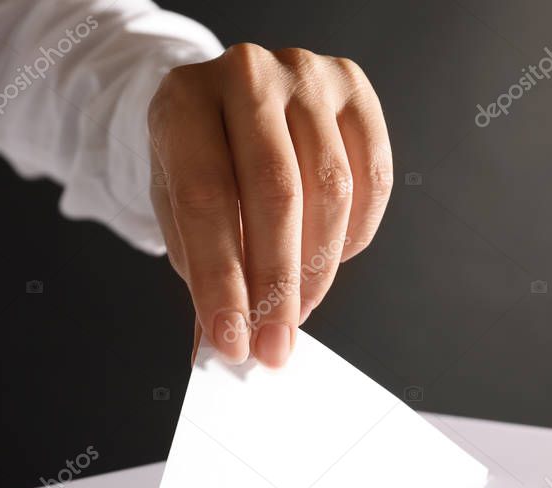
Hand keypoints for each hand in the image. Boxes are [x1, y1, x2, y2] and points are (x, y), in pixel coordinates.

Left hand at [148, 43, 391, 367]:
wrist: (225, 104)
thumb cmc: (199, 162)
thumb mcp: (179, 212)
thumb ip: (200, 272)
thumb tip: (219, 349)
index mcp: (183, 99)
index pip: (205, 198)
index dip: (221, 279)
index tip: (233, 340)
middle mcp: (246, 73)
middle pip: (276, 191)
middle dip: (278, 285)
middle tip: (275, 345)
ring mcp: (308, 74)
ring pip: (331, 189)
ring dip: (318, 269)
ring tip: (296, 311)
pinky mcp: (355, 90)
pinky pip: (372, 179)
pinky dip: (354, 237)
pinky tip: (328, 261)